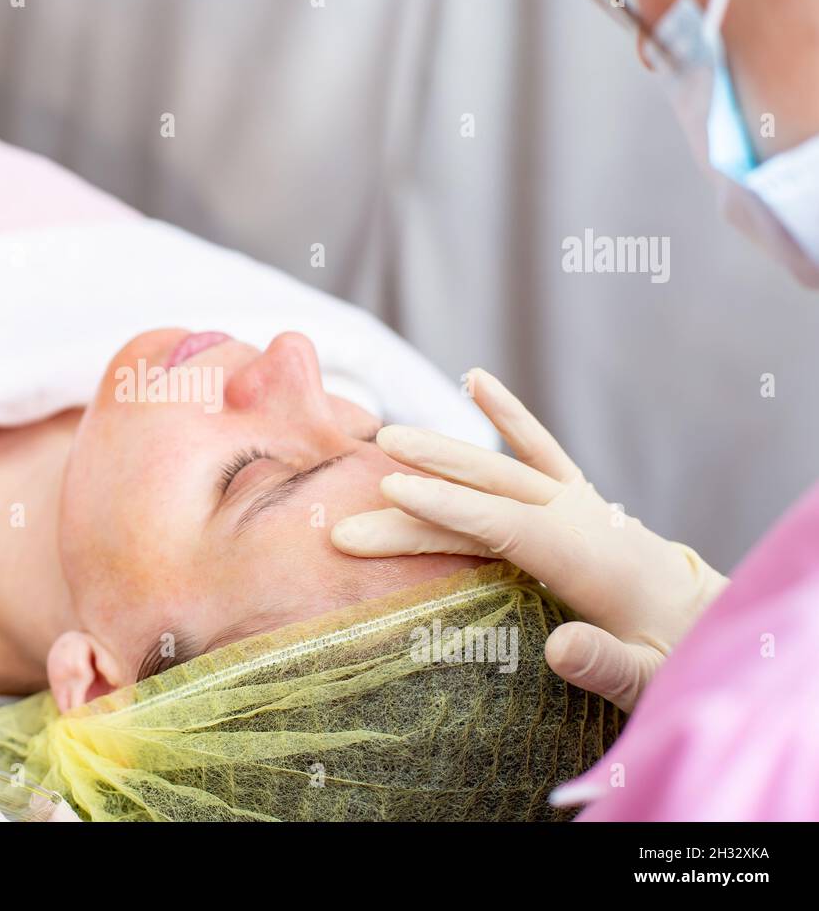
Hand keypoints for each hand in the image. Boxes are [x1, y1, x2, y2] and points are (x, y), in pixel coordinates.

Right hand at [331, 368, 727, 711]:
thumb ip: (604, 663)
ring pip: (499, 468)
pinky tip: (477, 378)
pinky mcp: (574, 493)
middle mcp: (577, 518)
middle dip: (418, 493)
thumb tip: (559, 649)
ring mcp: (575, 500)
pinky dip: (508, 413)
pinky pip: (537, 447)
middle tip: (351, 505)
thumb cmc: (671, 654)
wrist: (703, 620)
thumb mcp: (646, 676)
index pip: (504, 525)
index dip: (447, 507)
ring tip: (386, 438)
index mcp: (587, 560)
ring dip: (442, 453)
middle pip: (485, 498)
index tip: (392, 493)